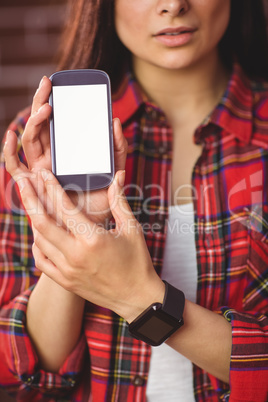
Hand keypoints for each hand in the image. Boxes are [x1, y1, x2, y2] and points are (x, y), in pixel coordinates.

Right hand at [7, 76, 127, 223]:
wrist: (88, 232)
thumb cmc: (100, 204)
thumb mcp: (113, 173)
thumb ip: (118, 151)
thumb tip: (117, 124)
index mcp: (66, 154)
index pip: (57, 123)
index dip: (54, 102)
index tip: (59, 83)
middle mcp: (50, 159)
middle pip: (41, 125)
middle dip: (41, 101)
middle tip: (49, 82)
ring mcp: (39, 170)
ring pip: (29, 138)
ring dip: (34, 120)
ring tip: (47, 106)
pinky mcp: (30, 184)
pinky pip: (14, 165)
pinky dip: (8, 150)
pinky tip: (11, 133)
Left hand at [14, 168, 164, 322]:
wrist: (136, 298)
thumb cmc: (137, 262)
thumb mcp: (131, 228)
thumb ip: (119, 201)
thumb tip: (117, 177)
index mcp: (93, 239)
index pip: (64, 207)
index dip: (51, 186)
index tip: (44, 173)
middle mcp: (75, 255)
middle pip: (42, 222)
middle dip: (29, 198)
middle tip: (22, 181)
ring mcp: (67, 270)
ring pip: (39, 240)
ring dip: (34, 219)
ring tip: (32, 203)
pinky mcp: (65, 281)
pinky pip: (41, 260)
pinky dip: (38, 245)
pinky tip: (40, 234)